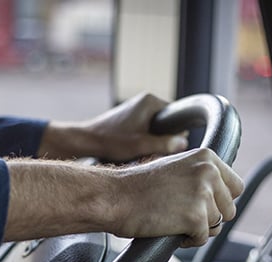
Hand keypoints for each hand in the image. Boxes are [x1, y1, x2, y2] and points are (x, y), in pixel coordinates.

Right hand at [5, 148, 242, 247]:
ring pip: (218, 225)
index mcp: (206, 156)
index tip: (204, 206)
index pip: (235, 186)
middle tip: (184, 216)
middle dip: (210, 217)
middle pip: (229, 208)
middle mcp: (209, 172)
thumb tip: (219, 196)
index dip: (220, 200)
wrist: (113, 196)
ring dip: (198, 229)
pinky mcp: (196, 216)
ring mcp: (204, 194)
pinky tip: (169, 230)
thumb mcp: (174, 169)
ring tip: (173, 221)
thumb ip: (199, 177)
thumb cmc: (135, 186)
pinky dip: (188, 240)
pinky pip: (202, 238)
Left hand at [37, 92, 187, 160]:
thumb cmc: (111, 142)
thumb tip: (185, 142)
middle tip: (151, 151)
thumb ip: (165, 144)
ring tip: (141, 151)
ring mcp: (136, 109)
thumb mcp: (141, 145)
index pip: (177, 116)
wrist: (86, 141)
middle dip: (163, 139)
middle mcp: (145, 101)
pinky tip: (133, 150)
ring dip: (152, 141)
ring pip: (155, 129)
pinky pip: (145, 130)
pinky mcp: (129, 118)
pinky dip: (142, 141)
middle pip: (167, 124)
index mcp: (151, 101)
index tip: (167, 147)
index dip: (176, 134)